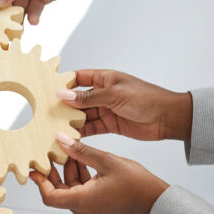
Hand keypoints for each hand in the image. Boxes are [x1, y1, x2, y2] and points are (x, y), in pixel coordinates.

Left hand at [31, 134, 168, 213]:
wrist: (156, 200)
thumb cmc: (136, 183)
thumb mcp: (107, 161)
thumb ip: (81, 151)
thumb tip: (60, 140)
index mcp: (82, 201)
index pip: (50, 196)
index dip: (39, 182)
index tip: (33, 168)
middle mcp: (83, 210)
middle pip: (58, 192)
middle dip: (54, 172)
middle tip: (48, 153)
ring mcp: (90, 210)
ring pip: (70, 190)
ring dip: (68, 171)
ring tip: (68, 150)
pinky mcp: (97, 208)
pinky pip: (81, 192)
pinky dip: (79, 177)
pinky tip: (82, 159)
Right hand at [58, 69, 191, 141]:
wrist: (167, 118)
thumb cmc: (146, 98)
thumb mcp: (114, 95)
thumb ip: (88, 97)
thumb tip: (63, 95)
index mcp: (105, 78)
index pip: (78, 77)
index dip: (64, 83)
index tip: (47, 89)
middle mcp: (103, 93)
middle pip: (78, 99)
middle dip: (64, 105)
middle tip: (46, 112)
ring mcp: (106, 109)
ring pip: (83, 115)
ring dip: (71, 121)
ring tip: (55, 127)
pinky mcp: (110, 124)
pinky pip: (92, 128)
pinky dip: (82, 132)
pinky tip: (70, 136)